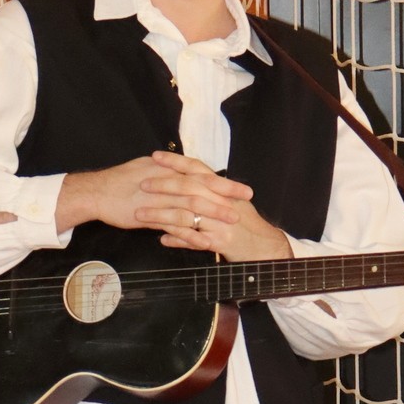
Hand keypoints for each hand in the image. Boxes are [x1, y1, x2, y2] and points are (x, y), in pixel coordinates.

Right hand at [56, 152, 289, 262]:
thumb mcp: (148, 170)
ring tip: (232, 221)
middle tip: (246, 203)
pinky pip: (174, 225)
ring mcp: (157, 197)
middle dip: (226, 195)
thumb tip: (188, 173)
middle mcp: (165, 179)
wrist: (96, 192)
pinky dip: (191, 233)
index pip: (201, 172)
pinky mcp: (149, 214)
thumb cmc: (122, 182)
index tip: (243, 188)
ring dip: (213, 213)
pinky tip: (205, 241)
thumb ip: (170, 173)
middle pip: (201, 186)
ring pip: (191, 204)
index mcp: (167, 168)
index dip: (224, 181)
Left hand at [150, 151, 291, 262]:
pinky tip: (162, 239)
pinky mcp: (220, 241)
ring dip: (160, 215)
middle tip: (142, 184)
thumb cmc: (246, 225)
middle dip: (163, 185)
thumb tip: (192, 178)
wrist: (264, 248)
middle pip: (189, 188)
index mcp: (223, 190)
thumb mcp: (232, 203)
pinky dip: (177, 240)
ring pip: (186, 214)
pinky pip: (193, 240)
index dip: (176, 161)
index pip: (197, 169)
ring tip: (140, 215)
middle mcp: (222, 202)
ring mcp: (221, 222)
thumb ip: (213, 191)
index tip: (155, 156)